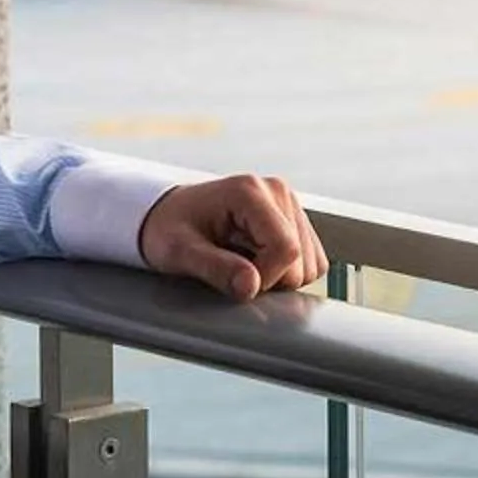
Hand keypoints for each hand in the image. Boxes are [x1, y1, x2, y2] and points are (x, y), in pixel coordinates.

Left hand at [139, 173, 327, 301]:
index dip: (266, 278)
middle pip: (301, 259)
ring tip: (243, 262)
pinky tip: (257, 261)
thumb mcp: (179, 251)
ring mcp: (289, 204)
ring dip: (280, 276)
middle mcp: (277, 191)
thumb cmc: (168, 229)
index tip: (236, 284)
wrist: (166, 215)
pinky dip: (287, 272)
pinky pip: (312, 261)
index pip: (286, 248)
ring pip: (310, 264)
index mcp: (250, 192)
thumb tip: (251, 287)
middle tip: (233, 270)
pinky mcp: (295, 220)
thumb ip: (215, 268)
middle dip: (270, 278)